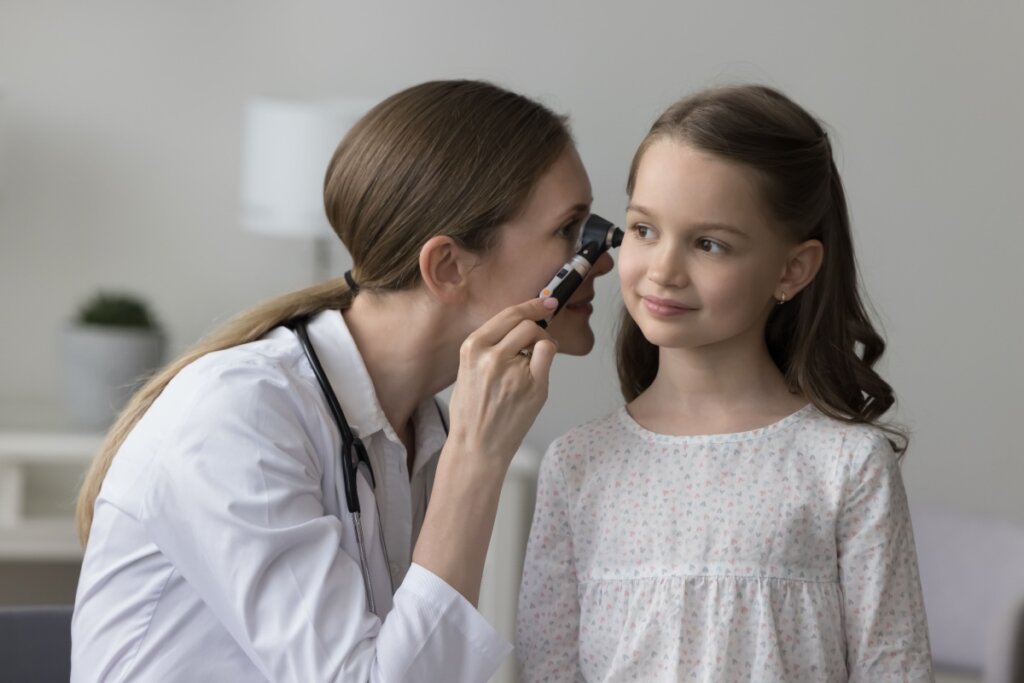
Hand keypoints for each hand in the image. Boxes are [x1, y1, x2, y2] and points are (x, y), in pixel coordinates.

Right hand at [446, 296, 558, 468]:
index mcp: (472, 348)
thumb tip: (518, 326)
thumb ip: (489, 347)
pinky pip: (548, 354)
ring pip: (539, 337)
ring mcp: (512, 371)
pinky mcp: (533, 386)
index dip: (530, 305)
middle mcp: (491, 355)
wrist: (476, 446)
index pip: (507, 315)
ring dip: (541, 344)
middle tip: (540, 340)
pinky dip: (548, 357)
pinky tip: (539, 372)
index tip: (545, 301)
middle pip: (525, 323)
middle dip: (536, 328)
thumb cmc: (472, 412)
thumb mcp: (468, 371)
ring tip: (533, 364)